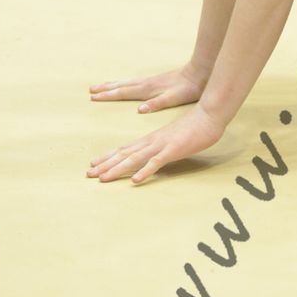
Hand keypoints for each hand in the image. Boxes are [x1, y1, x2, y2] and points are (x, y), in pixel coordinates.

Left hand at [87, 105, 224, 183]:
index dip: (108, 157)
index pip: (125, 149)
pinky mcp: (173, 150)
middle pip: (124, 154)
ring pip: (135, 159)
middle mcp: (152, 141)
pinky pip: (156, 163)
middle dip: (106, 165)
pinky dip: (145, 171)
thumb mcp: (172, 137)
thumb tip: (152, 154)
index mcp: (151, 139)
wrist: (208, 115)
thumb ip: (161, 146)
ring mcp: (161, 145)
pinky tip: (135, 181)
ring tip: (103, 179)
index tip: (93, 165)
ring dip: (117, 169)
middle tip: (89, 174)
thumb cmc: (193, 126)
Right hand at [89, 64, 206, 113]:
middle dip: (106, 89)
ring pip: (126, 83)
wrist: (199, 72)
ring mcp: (150, 81)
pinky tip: (123, 85)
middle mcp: (146, 84)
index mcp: (148, 90)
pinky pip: (133, 83)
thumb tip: (140, 110)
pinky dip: (123, 84)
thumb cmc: (188, 88)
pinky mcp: (155, 81)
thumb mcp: (174, 98)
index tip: (94, 96)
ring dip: (112, 85)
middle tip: (90, 90)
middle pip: (121, 86)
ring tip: (100, 86)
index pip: (124, 93)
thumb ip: (157, 103)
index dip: (109, 96)